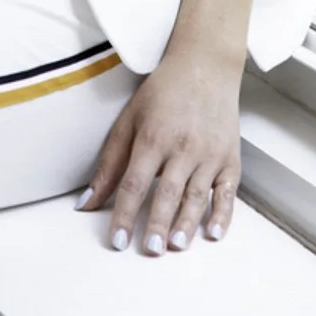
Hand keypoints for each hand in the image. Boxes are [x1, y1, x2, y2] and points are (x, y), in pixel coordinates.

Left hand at [75, 46, 242, 253]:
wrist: (205, 65)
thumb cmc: (162, 93)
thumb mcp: (129, 119)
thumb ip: (109, 163)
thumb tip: (84, 202)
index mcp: (152, 137)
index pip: (135, 182)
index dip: (125, 214)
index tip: (117, 241)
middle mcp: (182, 147)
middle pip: (168, 192)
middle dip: (158, 223)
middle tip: (150, 250)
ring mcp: (209, 153)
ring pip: (197, 195)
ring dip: (187, 223)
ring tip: (176, 246)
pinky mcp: (230, 158)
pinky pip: (228, 192)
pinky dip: (222, 214)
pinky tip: (213, 234)